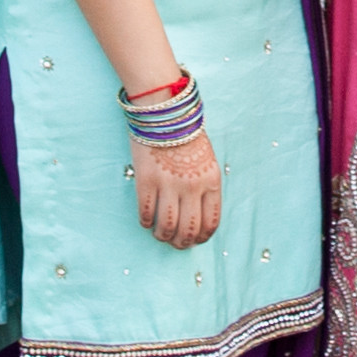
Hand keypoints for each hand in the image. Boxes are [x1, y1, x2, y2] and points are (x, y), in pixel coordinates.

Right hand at [131, 126, 222, 250]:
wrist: (165, 112)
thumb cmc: (186, 135)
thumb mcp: (207, 160)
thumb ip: (205, 186)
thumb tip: (197, 214)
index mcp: (211, 181)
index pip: (211, 222)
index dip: (202, 237)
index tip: (195, 240)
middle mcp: (192, 187)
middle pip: (189, 229)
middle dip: (183, 243)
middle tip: (176, 244)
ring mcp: (169, 185)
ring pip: (167, 226)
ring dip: (163, 236)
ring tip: (160, 235)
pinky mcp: (146, 181)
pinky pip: (146, 212)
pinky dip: (146, 222)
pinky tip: (146, 221)